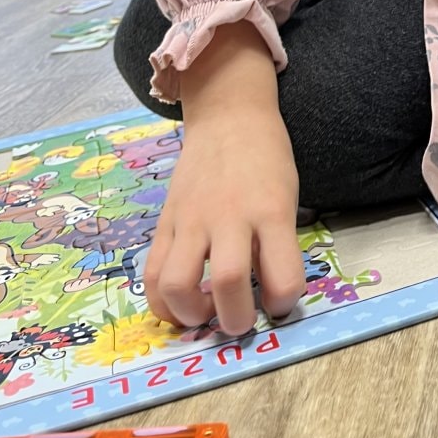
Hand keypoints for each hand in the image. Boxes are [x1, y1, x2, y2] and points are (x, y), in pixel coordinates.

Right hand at [144, 105, 305, 336]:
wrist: (229, 116)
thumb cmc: (266, 160)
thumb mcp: (286, 196)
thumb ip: (276, 244)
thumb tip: (267, 297)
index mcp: (271, 210)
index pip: (284, 274)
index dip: (284, 303)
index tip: (280, 303)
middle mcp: (230, 216)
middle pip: (229, 281)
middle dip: (237, 320)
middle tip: (242, 320)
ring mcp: (192, 219)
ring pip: (177, 284)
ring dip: (191, 314)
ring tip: (206, 311)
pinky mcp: (166, 221)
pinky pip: (151, 274)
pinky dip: (162, 302)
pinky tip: (180, 304)